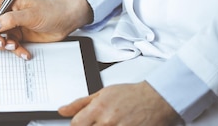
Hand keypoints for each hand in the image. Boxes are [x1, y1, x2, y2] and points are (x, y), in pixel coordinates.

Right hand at [0, 0, 91, 59]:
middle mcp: (5, 13)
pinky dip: (15, 51)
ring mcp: (11, 26)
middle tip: (1, 42)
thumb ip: (11, 19)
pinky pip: (9, 46)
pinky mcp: (17, 37)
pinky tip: (24, 53)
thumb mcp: (31, 14)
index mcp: (5, 1)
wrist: (66, 21)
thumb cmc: (51, 11)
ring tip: (15, 46)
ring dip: (3, 45)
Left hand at [58, 82, 180, 125]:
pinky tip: (119, 124)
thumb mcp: (101, 93)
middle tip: (99, 122)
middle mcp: (107, 121)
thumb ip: (79, 104)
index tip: (84, 123)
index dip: (79, 124)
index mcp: (98, 108)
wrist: (155, 100)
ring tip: (112, 122)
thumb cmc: (130, 95)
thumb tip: (62, 110)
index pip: (76, 124)